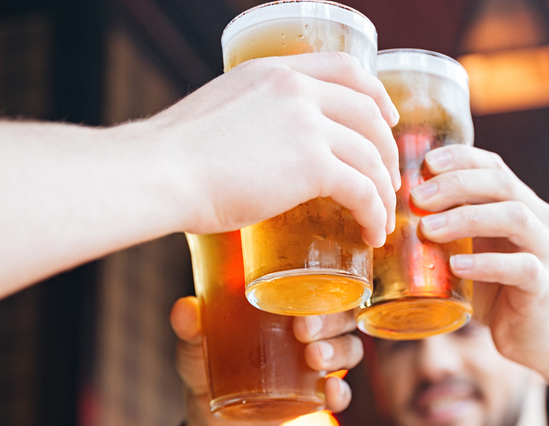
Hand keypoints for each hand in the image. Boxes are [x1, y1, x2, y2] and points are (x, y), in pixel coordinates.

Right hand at [131, 52, 399, 246]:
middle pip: (368, 113)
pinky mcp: (312, 165)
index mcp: (274, 72)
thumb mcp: (218, 113)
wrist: (160, 172)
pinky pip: (362, 190)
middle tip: (388, 179)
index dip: (376, 95)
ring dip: (384, 190)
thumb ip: (250, 120)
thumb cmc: (173, 157)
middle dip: (387, 149)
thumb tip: (256, 151)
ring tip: (382, 217)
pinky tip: (373, 232)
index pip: (346, 69)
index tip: (387, 120)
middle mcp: (297, 89)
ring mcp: (307, 124)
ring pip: (371, 155)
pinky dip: (375, 213)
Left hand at [170, 297, 361, 425]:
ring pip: (349, 350)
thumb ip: (191, 325)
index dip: (322, 282)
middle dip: (330, 320)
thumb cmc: (209, 356)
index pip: (322, 284)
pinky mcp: (317, 396)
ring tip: (313, 357)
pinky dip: (340, 393)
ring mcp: (319, 363)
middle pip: (342, 315)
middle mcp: (314, 329)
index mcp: (292, 303)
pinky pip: (342, 394)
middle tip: (303, 329)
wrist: (209, 406)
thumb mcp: (196, 339)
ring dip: (337, 352)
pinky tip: (328, 390)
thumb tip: (185, 309)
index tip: (301, 286)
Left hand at [414, 145, 548, 366]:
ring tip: (428, 229)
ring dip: (467, 218)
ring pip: (515, 218)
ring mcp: (546, 251)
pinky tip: (457, 266)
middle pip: (501, 184)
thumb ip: (444, 230)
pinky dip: (486, 264)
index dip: (460, 158)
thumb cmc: (493, 288)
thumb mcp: (467, 251)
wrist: (532, 334)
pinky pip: (521, 267)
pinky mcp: (543, 286)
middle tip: (416, 198)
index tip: (424, 163)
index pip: (493, 166)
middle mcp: (539, 219)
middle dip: (455, 184)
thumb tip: (387, 214)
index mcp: (521, 203)